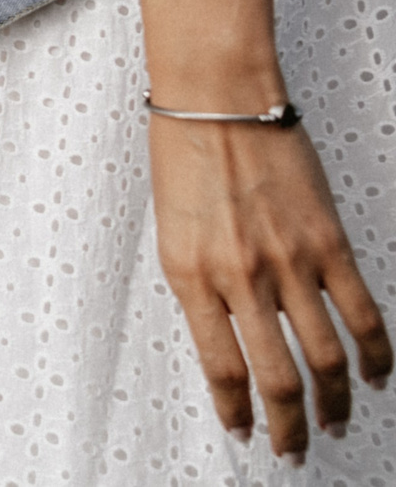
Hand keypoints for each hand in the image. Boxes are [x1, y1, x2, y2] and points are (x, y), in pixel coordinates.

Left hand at [150, 116, 391, 459]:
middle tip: (293, 448)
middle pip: (275, 378)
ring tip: (334, 424)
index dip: (237, 411)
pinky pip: (362, 316)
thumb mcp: (172, 233)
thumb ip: (200, 287)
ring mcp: (289, 263)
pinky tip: (374, 377)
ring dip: (334, 403)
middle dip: (287, 425)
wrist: (218, 99)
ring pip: (325, 359)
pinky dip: (375, 356)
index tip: (245, 431)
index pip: (220, 368)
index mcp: (190, 276)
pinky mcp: (329, 244)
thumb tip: (226, 338)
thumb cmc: (185, 155)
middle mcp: (239, 277)